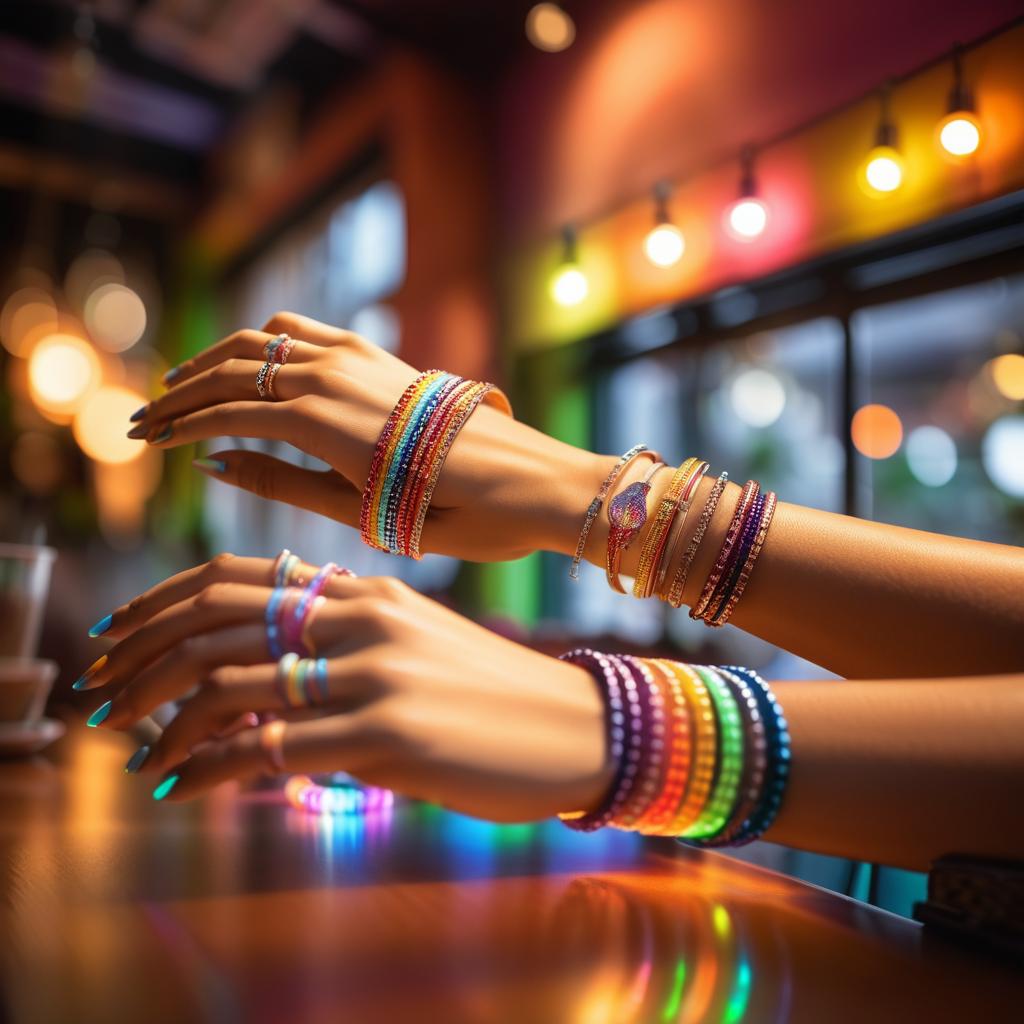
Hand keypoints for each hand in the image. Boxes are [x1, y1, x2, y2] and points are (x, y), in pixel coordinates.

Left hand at [81, 555, 611, 819]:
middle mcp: (362, 617)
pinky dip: (211, 769)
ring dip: (164, 724)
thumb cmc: (490, 694)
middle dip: (140, 660)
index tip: (114, 639)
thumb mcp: (412, 648)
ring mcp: (375, 672)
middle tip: (102, 700)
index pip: (235, 579)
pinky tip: (187, 790)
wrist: (576, 727)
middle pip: (216, 620)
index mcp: (365, 590)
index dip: (158, 606)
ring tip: (136, 755)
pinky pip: (271, 748)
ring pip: (232, 684)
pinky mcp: (390, 734)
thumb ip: (339, 649)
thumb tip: (258, 682)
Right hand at [130, 312, 603, 561]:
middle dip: (181, 392)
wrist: (532, 482)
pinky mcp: (380, 355)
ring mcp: (359, 357)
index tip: (141, 441)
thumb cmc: (456, 514)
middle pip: (232, 370)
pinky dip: (263, 343)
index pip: (226, 412)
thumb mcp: (362, 514)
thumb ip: (283, 483)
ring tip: (183, 386)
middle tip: (144, 418)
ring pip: (262, 342)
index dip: (178, 427)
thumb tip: (212, 463)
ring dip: (216, 362)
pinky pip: (305, 331)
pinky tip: (252, 363)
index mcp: (323, 420)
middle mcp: (333, 375)